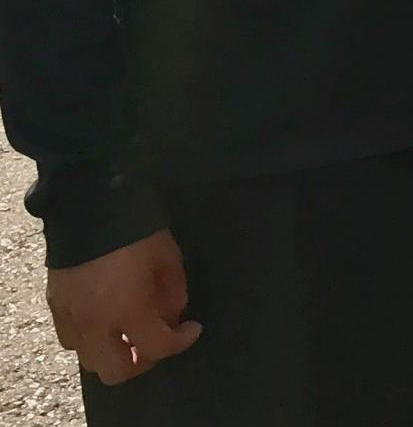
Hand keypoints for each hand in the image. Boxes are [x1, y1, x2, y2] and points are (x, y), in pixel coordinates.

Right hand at [47, 229, 200, 385]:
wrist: (90, 206)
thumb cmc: (136, 231)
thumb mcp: (168, 258)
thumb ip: (174, 293)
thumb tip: (173, 316)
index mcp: (127, 311)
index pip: (156, 348)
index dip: (180, 343)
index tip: (191, 329)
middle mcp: (95, 324)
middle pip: (115, 372)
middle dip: (141, 363)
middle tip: (157, 342)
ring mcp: (70, 318)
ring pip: (89, 361)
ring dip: (112, 354)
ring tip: (129, 334)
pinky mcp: (55, 307)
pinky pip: (70, 341)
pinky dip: (90, 340)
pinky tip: (105, 322)